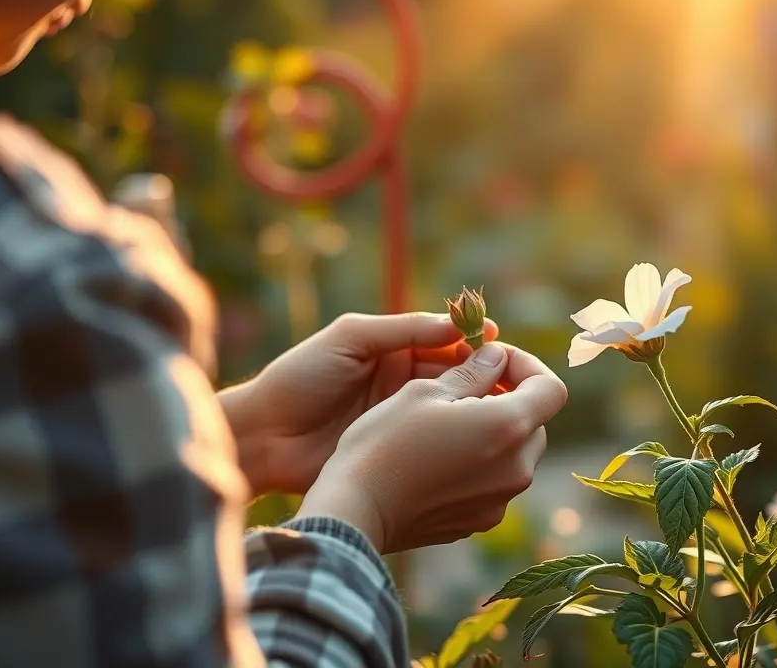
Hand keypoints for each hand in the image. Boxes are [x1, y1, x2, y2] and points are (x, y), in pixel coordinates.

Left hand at [220, 312, 498, 495]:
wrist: (263, 437)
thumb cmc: (299, 378)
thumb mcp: (350, 338)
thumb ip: (402, 328)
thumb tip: (458, 324)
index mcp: (392, 350)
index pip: (447, 343)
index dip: (475, 345)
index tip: (503, 348)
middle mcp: (402, 383)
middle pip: (457, 377)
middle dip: (484, 378)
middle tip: (513, 385)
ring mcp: (401, 420)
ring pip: (451, 411)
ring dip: (476, 410)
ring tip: (502, 414)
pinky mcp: (397, 451)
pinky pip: (435, 443)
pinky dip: (457, 441)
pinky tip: (478, 443)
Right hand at [294, 342, 567, 553]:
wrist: (355, 510)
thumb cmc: (386, 441)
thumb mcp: (426, 391)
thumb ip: (473, 372)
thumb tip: (498, 357)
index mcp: (508, 427)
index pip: (551, 389)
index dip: (528, 367)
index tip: (495, 361)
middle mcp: (516, 469)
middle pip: (535, 423)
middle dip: (510, 400)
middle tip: (468, 387)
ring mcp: (500, 501)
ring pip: (516, 454)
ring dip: (495, 433)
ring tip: (450, 423)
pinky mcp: (479, 521)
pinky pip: (494, 483)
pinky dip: (480, 464)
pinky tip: (440, 458)